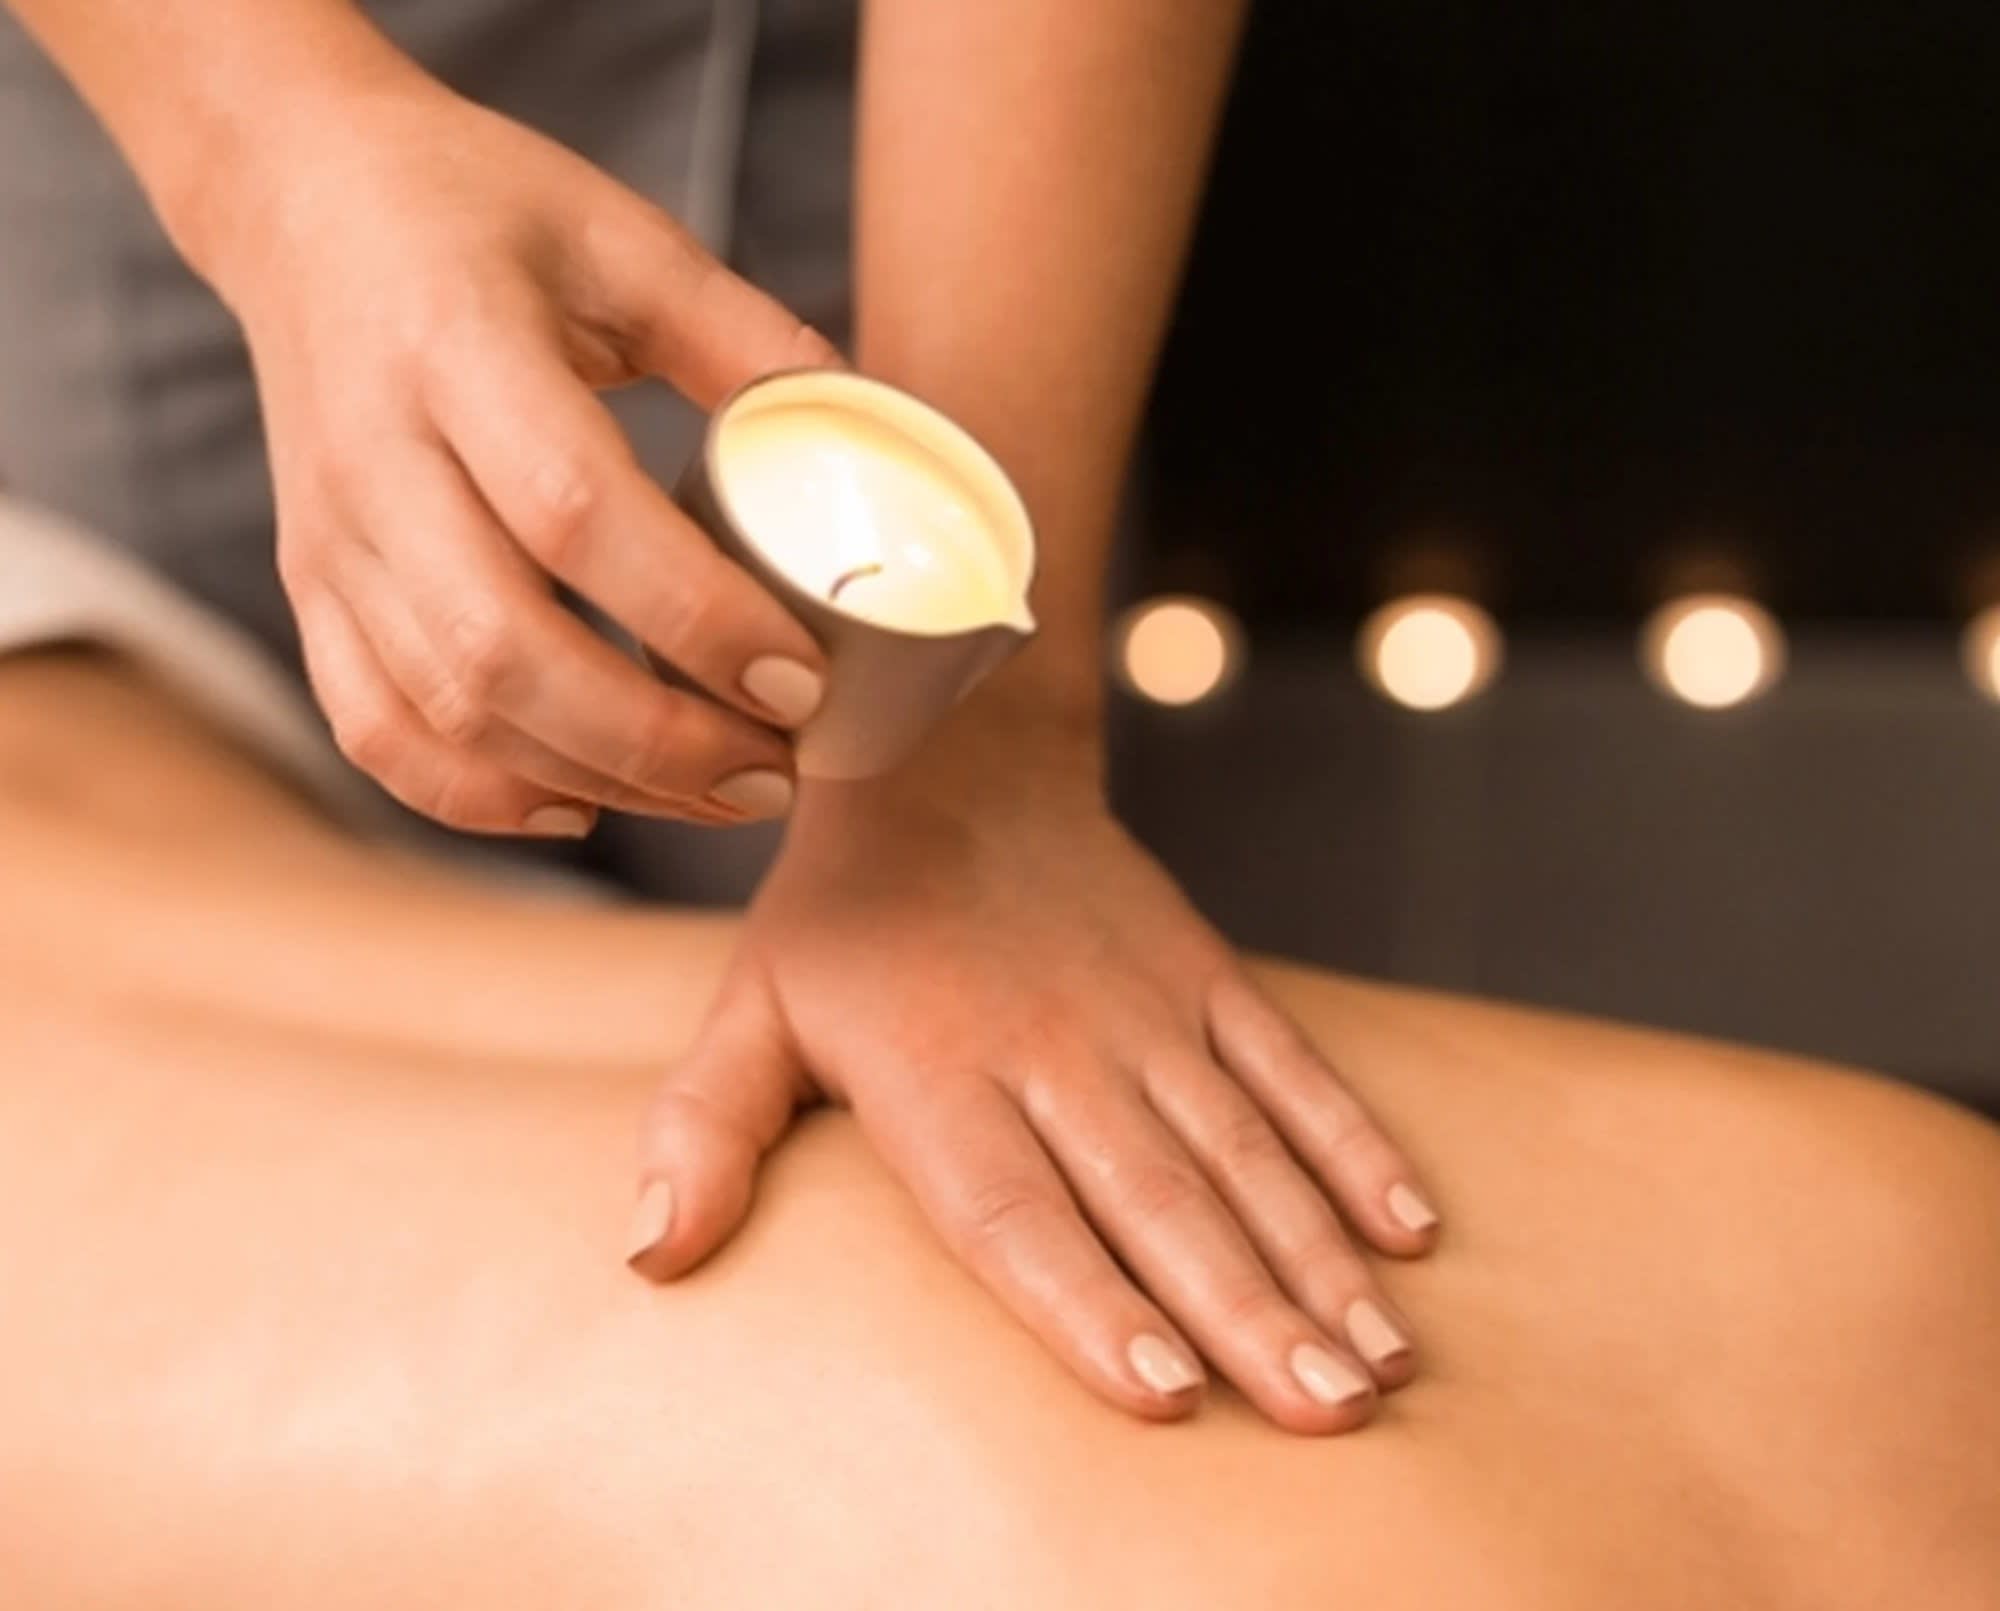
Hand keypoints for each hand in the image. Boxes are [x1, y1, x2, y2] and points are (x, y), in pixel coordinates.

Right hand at [208, 79, 838, 835]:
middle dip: (658, 741)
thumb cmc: (482, 212)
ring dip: (597, 779)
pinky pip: (378, 731)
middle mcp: (375, 458)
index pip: (576, 513)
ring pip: (448, 712)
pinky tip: (584, 805)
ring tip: (719, 793)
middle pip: (504, 649)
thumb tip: (877, 432)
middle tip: (776, 772)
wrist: (304, 203)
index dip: (695, 616)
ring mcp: (329, 539)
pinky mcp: (310, 590)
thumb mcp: (623, 236)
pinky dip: (480, 796)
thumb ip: (745, 336)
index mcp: (455, 346)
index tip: (801, 679)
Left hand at [627, 734, 1441, 1433]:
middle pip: (1158, 1198)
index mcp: (938, 1070)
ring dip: (1318, 1256)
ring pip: (1243, 1147)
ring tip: (1380, 1362)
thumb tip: (649, 1256)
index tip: (1162, 1394)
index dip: (1085, 1304)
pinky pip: (1289, 1066)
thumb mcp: (751, 1005)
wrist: (952, 745)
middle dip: (1247, 1314)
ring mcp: (1143, 1007)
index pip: (1014, 1210)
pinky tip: (1411, 1231)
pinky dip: (1353, 1144)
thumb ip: (704, 1128)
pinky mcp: (1202, 972)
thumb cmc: (844, 909)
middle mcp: (1054, 1046)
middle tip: (1326, 1411)